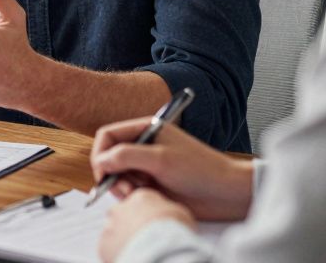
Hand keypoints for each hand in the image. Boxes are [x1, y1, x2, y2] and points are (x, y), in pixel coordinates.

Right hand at [90, 118, 253, 220]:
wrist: (224, 193)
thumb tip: (100, 161)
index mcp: (146, 128)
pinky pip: (128, 189)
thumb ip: (127, 156)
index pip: (108, 135)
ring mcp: (147, 165)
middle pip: (109, 156)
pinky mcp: (151, 184)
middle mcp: (144, 145)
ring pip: (117, 175)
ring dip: (121, 186)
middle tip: (125, 188)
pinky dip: (130, 195)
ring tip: (139, 193)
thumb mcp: (160, 159)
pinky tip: (146, 197)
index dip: (101, 153)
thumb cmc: (200, 170)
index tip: (103, 173)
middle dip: (112, 173)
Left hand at [99, 188, 193, 262]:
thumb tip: (167, 213)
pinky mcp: (104, 244)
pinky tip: (132, 256)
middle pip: (125, 213)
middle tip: (146, 237)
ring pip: (115, 230)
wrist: (161, 253)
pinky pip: (109, 247)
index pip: (140, 201)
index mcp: (141, 197)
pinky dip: (118, 251)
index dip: (148, 214)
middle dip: (132, 223)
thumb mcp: (180, 213)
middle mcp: (121, 207)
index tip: (155, 224)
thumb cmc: (174, 234)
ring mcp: (110, 225)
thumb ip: (167, 209)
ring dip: (124, 237)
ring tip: (140, 249)